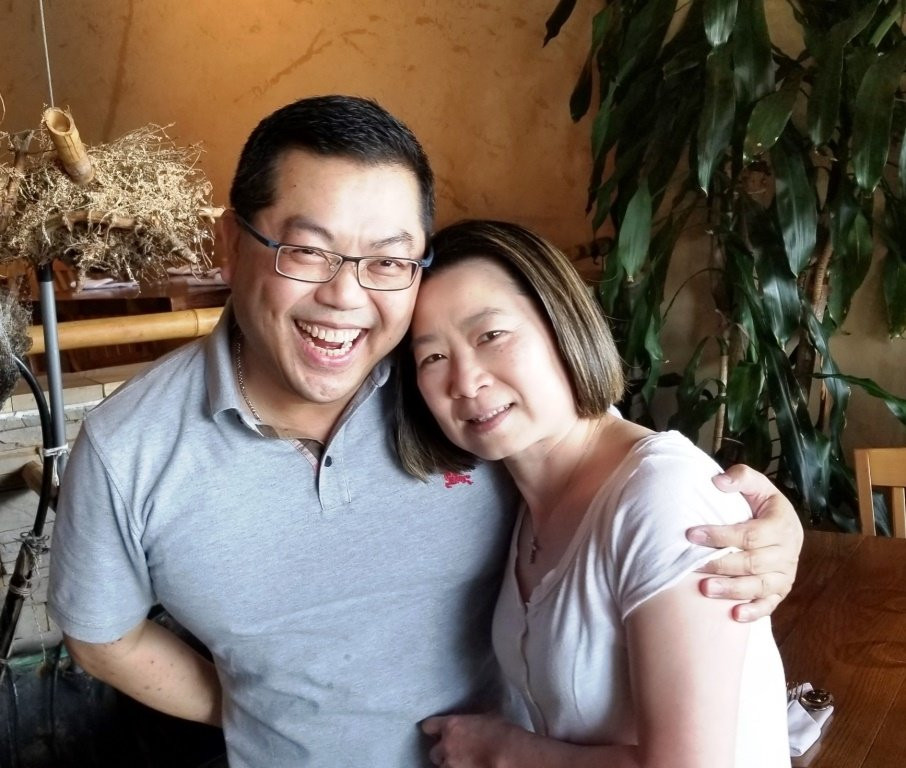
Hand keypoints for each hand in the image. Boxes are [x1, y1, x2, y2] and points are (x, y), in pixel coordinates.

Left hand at [422, 713, 523, 767]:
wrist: (509, 755)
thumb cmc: (502, 734)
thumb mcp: (487, 717)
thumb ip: (473, 719)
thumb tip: (475, 719)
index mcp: (451, 726)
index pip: (429, 726)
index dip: (434, 728)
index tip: (438, 730)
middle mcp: (447, 746)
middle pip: (433, 752)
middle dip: (442, 752)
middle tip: (454, 751)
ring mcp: (451, 765)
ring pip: (442, 767)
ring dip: (449, 765)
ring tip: (462, 763)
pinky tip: (467, 767)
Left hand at [688, 464, 802, 621]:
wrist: (783, 525)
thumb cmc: (762, 505)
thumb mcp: (757, 485)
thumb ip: (741, 477)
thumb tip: (718, 482)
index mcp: (781, 525)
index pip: (749, 534)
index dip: (719, 535)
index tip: (691, 534)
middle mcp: (786, 552)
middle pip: (752, 563)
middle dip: (721, 564)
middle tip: (693, 565)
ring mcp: (784, 574)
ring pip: (758, 586)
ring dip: (732, 590)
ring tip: (705, 589)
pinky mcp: (780, 591)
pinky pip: (769, 605)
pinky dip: (754, 612)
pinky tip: (734, 615)